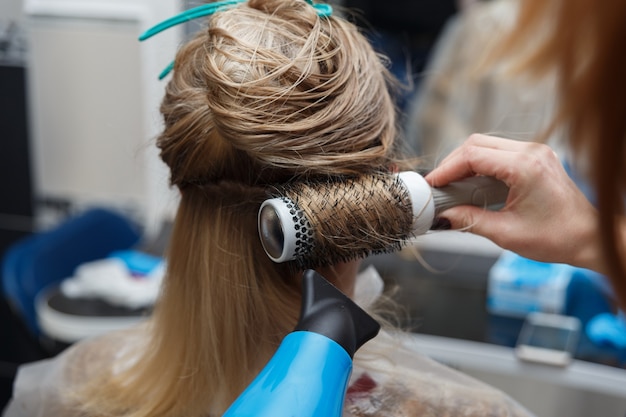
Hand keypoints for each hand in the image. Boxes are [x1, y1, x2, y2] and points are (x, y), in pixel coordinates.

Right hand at [425, 134, 602, 271]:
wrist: (590, 238)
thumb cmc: (557, 238)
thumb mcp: (506, 233)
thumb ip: (470, 221)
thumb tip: (442, 218)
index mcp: (525, 167)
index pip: (473, 155)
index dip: (446, 169)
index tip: (432, 185)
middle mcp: (531, 152)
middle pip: (477, 143)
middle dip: (453, 163)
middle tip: (439, 186)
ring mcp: (535, 152)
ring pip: (487, 144)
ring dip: (466, 163)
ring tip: (452, 186)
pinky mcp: (536, 158)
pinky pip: (499, 152)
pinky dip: (481, 164)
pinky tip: (472, 183)